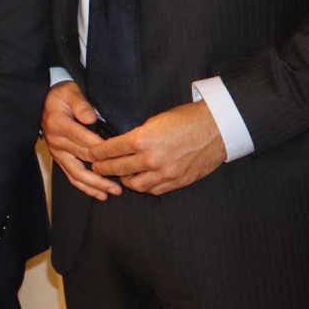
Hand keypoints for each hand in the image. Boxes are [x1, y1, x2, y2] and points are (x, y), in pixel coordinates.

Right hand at [40, 80, 120, 200]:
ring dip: (95, 184)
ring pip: (76, 173)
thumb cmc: (61, 96)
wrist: (43, 102)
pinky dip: (85, 187)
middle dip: (103, 171)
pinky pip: (71, 176)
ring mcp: (57, 152)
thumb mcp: (70, 92)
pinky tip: (99, 193)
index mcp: (59, 124)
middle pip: (82, 160)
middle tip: (122, 180)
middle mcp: (56, 141)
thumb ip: (81, 104)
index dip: (102, 149)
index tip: (120, 156)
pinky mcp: (59, 158)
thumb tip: (91, 118)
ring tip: (113, 191)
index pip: (84, 139)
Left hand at [86, 100, 226, 194]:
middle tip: (97, 167)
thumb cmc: (187, 118)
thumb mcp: (156, 120)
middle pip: (118, 169)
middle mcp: (151, 159)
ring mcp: (165, 173)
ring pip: (135, 184)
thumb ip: (138, 134)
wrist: (217, 128)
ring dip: (124, 180)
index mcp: (142, 140)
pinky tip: (140, 180)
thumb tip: (122, 143)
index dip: (97, 153)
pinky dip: (144, 186)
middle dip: (104, 168)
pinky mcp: (177, 181)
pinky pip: (154, 190)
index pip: (110, 150)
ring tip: (119, 175)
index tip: (91, 154)